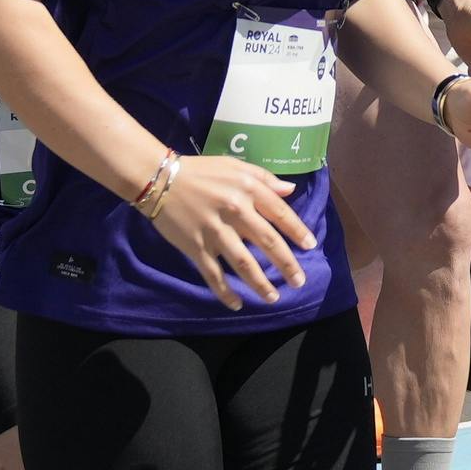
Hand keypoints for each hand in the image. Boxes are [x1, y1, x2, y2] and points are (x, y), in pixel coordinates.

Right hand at [136, 151, 315, 306]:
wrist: (160, 179)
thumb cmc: (201, 171)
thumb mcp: (235, 165)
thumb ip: (264, 178)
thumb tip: (290, 190)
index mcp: (248, 190)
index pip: (280, 214)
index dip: (298, 232)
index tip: (310, 246)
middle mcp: (235, 211)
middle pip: (268, 242)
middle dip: (287, 265)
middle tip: (299, 281)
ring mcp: (215, 231)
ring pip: (244, 263)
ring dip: (260, 284)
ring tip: (273, 298)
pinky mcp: (196, 247)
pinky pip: (213, 274)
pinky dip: (225, 292)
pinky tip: (237, 304)